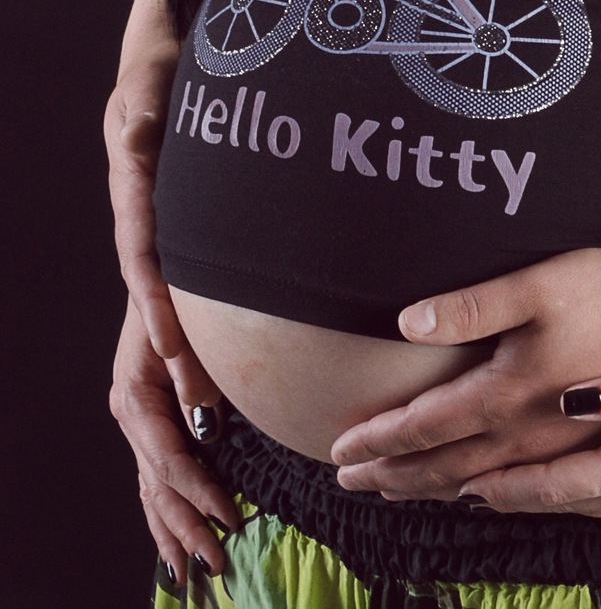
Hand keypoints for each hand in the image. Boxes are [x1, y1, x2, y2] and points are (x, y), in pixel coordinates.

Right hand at [104, 50, 212, 396]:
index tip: (167, 345)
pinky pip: (185, 297)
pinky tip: (220, 385)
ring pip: (168, 309)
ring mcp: (157, 239)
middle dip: (174, 354)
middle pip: (154, 301)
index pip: (141, 258)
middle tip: (199, 408)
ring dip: (186, 356)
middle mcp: (141, 228)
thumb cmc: (154, 78)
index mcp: (132, 196)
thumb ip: (144, 113)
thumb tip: (134, 135)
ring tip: (212, 413)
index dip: (155, 303)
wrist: (154, 75)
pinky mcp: (178, 244)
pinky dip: (196, 344)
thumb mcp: (148, 87)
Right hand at [110, 299, 235, 585]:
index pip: (169, 460)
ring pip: (151, 491)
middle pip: (157, 486)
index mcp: (135, 397)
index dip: (199, 492)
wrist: (158, 270)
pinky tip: (174, 542)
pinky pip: (153, 479)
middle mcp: (130, 415)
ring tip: (197, 570)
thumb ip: (194, 376)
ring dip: (175, 531)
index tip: (229, 515)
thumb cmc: (177, 296)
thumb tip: (205, 427)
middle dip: (188, 527)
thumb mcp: (189, 330)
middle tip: (218, 562)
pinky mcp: (148, 423)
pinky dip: (164, 512)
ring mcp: (136, 422)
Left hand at [331, 247, 600, 497]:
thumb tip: (405, 323)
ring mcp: (568, 449)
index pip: (425, 429)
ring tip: (403, 493)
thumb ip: (472, 305)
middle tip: (351, 483)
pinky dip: (495, 493)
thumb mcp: (540, 283)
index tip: (339, 453)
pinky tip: (490, 493)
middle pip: (447, 466)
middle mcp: (531, 434)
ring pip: (486, 481)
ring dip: (437, 488)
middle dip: (394, 475)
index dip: (378, 441)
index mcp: (508, 395)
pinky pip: (531, 486)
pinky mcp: (598, 447)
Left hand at [459, 340, 600, 515]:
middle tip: (448, 495)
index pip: (553, 481)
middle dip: (502, 498)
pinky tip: (571, 491)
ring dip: (538, 500)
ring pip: (584, 504)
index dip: (501, 484)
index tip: (452, 484)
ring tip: (492, 494)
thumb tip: (572, 396)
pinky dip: (578, 497)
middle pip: (559, 501)